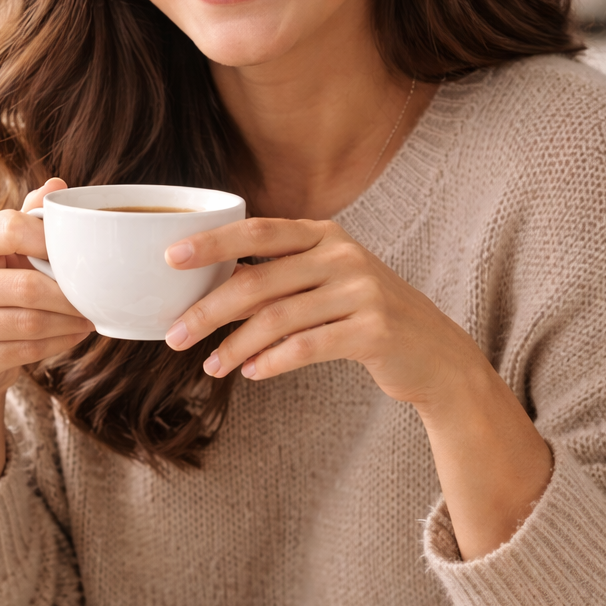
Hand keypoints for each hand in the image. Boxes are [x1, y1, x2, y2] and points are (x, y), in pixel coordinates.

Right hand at [0, 178, 92, 396]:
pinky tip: (73, 335)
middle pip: (25, 285)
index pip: (12, 228)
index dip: (53, 241)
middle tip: (95, 297)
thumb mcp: (7, 251)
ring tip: (89, 317)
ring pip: (28, 323)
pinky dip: (57, 344)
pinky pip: (24, 351)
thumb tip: (57, 185)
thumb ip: (29, 219)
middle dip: (69, 294)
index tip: (81, 254)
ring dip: (68, 322)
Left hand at [163, 216, 479, 409]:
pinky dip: (273, 361)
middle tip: (174, 336)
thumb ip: (279, 278)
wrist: (435, 354)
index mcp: (325, 235)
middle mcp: (343, 256)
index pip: (258, 232)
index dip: (213, 243)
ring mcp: (361, 291)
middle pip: (259, 281)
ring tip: (211, 367)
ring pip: (277, 319)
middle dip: (208, 310)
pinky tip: (251, 373)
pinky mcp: (374, 331)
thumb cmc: (366, 317)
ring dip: (235, 347)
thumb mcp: (327, 283)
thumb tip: (208, 287)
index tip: (169, 258)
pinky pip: (307, 347)